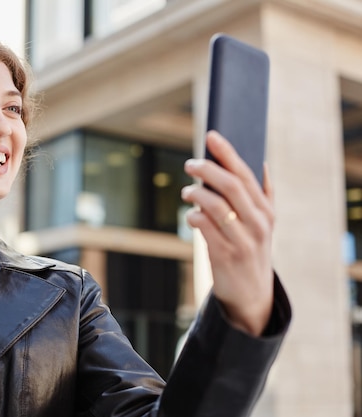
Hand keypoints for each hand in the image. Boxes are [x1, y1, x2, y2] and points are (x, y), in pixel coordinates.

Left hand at [181, 130, 273, 335]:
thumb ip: (264, 196)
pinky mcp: (224, 255)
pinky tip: (190, 216)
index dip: (227, 153)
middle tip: (190, 164)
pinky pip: (203, 227)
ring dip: (195, 193)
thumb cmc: (252, 249)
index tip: (211, 135)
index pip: (245, 174)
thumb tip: (263, 164)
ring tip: (187, 191)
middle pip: (230, 186)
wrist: (251, 293)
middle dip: (207, 169)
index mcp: (266, 211)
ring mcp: (242, 240)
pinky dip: (193, 216)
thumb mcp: (264, 224)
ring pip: (214, 205)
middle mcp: (258, 223)